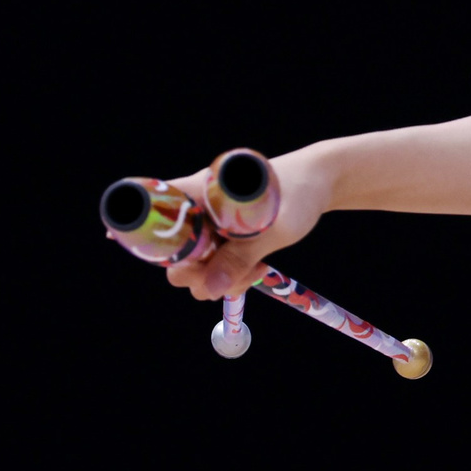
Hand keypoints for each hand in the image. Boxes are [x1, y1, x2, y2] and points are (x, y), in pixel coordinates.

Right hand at [164, 148, 330, 301]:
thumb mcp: (275, 229)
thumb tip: (209, 289)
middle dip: (197, 275)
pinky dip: (229, 274)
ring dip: (219, 279)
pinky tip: (256, 269)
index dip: (149, 236)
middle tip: (232, 279)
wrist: (322, 180)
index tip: (170, 256)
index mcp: (198, 191)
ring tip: (256, 270)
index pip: (149, 209)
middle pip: (171, 252)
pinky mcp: (221, 234)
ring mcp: (207, 222)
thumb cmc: (299, 193)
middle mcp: (195, 206)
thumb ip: (240, 258)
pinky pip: (213, 264)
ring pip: (194, 265)